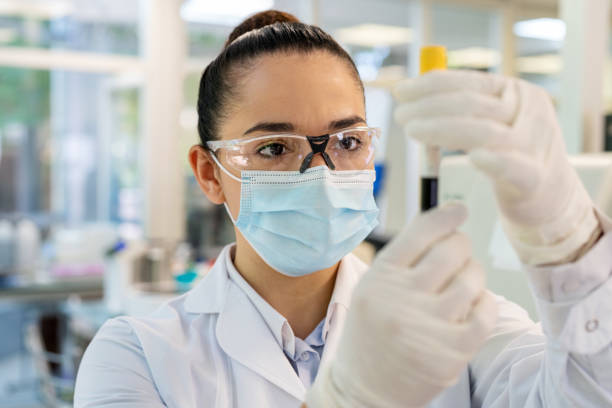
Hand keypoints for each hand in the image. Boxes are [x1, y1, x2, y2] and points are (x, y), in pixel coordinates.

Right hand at [305, 203, 497, 407]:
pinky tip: (471, 306)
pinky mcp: (452, 351)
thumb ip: (403, 259)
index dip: (446, 215)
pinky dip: (484, 303)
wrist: (365, 389)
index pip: (421, 231)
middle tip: (457, 254)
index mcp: (380, 277)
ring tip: (461, 284)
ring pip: (473, 278)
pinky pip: (485, 310)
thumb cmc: (371, 332)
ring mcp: (429, 325)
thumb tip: (446, 225)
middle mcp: (402, 297)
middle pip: (453, 249)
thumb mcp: (373, 288)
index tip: (458, 210)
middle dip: (460, 246)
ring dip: (473, 274)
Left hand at [393, 70, 599, 264]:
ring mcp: (535, 144)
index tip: (400, 92)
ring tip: (411, 130)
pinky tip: (471, 158)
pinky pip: (512, 166)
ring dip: (441, 129)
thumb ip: (462, 111)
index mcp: (517, 93)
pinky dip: (492, 161)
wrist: (552, 199)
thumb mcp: (490, 125)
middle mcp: (529, 112)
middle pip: (472, 104)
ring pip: (484, 132)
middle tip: (400, 115)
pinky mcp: (535, 178)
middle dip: (429, 107)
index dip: (430, 85)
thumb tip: (414, 97)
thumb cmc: (512, 158)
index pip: (469, 82)